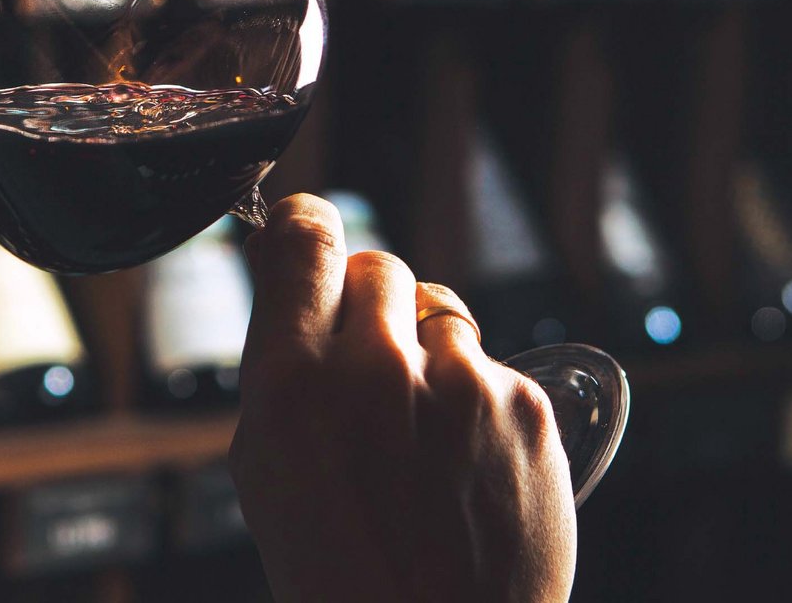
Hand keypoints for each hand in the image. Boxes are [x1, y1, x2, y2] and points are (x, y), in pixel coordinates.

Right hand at [230, 194, 575, 602]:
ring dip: (424, 349)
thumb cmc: (337, 570)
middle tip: (367, 368)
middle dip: (368, 305)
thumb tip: (289, 270)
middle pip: (378, 265)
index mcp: (293, 387)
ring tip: (419, 431)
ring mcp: (461, 384)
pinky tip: (463, 459)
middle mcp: (377, 370)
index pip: (306, 240)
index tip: (311, 227)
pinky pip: (489, 364)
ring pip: (439, 310)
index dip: (308, 223)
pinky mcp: (525, 404)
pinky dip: (474, 397)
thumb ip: (279, 364)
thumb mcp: (266, 470)